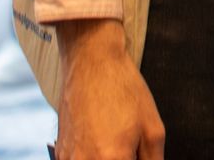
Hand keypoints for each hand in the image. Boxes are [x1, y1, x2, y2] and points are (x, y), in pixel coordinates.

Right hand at [54, 18, 163, 158]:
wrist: (91, 63)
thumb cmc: (123, 90)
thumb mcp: (152, 128)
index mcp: (113, 159)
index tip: (140, 154)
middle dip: (125, 158)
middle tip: (131, 146)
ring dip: (110, 158)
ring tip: (118, 141)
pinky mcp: (60, 154)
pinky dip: (93, 157)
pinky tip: (102, 141)